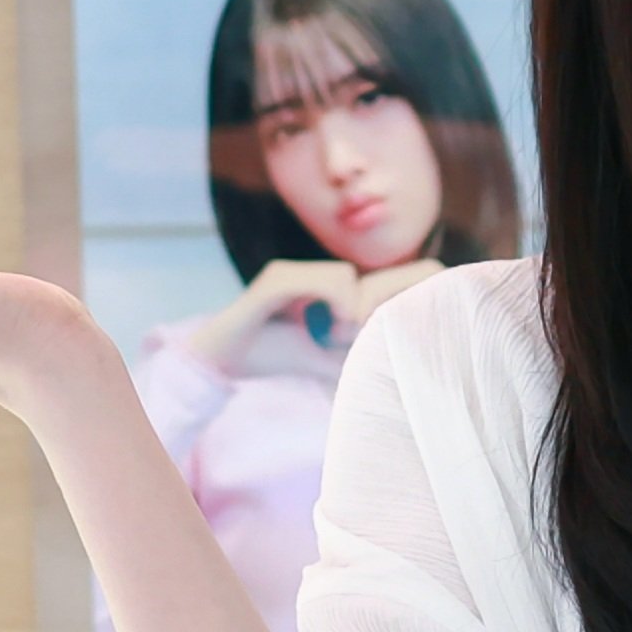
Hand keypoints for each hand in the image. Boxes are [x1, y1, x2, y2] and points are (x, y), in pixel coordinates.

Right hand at [179, 254, 437, 370]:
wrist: (223, 360)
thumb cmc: (274, 357)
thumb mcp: (330, 358)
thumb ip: (361, 353)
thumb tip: (398, 361)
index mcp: (331, 287)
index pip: (392, 278)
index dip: (408, 295)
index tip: (396, 329)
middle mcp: (315, 271)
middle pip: (377, 276)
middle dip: (378, 308)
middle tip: (356, 337)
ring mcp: (294, 270)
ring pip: (347, 276)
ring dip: (350, 312)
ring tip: (333, 337)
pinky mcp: (276, 279)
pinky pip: (321, 280)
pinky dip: (333, 302)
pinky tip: (328, 325)